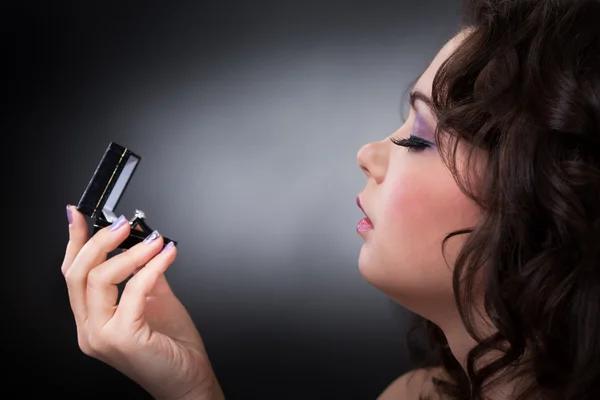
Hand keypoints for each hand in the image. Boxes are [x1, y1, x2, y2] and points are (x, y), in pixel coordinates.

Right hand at [62, 205, 223, 399]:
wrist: (188, 380)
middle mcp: (89, 329)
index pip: (73, 274)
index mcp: (93, 319)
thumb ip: (144, 274)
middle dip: (100, 241)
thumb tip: (144, 242)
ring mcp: (101, 336)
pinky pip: (133, 290)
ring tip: (153, 240)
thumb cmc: (172, 347)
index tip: (81, 215)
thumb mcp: (154, 300)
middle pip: (78, 273)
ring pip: (98, 279)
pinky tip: (166, 256)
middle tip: (124, 225)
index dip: (75, 241)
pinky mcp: (122, 338)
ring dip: (130, 252)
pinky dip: (152, 267)